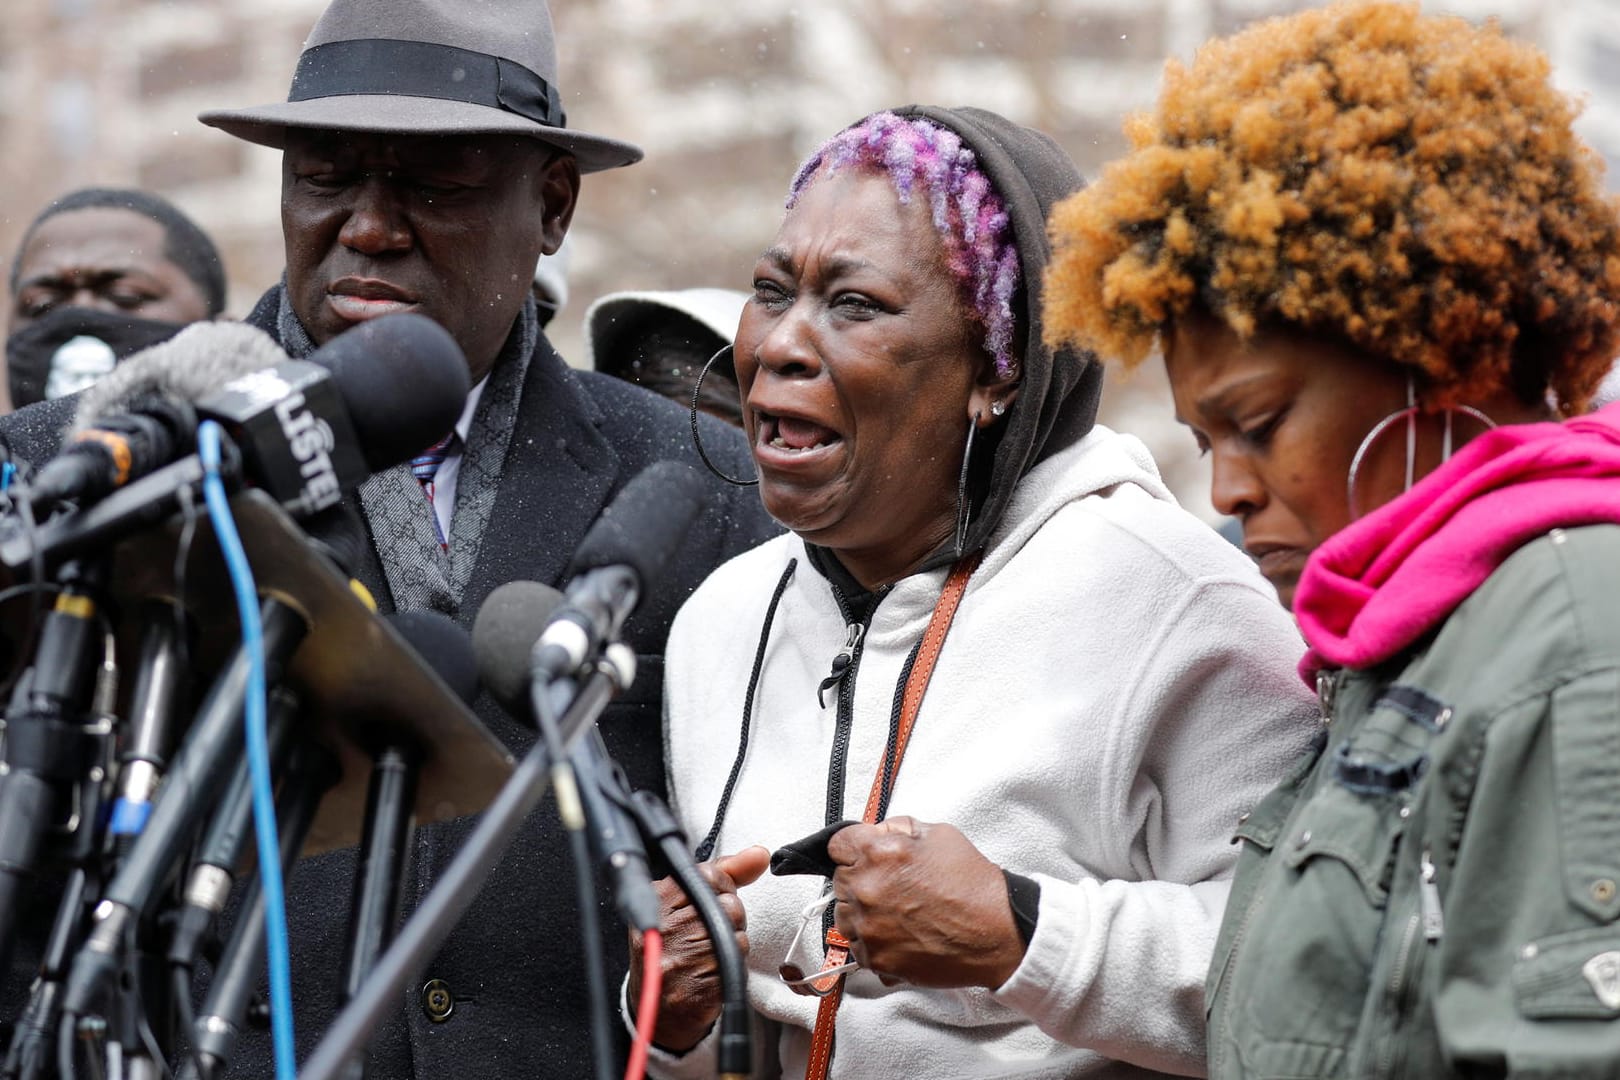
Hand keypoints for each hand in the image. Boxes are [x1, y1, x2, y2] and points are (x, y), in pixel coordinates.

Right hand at [627, 845, 769, 1052]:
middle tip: (708, 931)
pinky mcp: (700, 979)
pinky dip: (735, 959)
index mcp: (657, 900)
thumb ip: (726, 872)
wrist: (659, 1008)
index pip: (708, 874)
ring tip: (709, 950)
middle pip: (728, 902)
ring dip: (733, 938)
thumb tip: (760, 854)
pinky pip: (738, 954)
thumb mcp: (687, 902)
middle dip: (729, 915)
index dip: (721, 887)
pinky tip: (715, 967)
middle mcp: (666, 925)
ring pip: (736, 928)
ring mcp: (683, 954)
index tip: (712, 900)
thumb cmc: (675, 946)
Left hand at [826, 817, 1025, 989]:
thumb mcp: (938, 834)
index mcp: (878, 853)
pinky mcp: (875, 957)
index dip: (853, 848)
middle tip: (891, 887)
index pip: (838, 845)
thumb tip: (876, 833)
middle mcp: (866, 889)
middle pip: (839, 880)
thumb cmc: (972, 883)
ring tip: (895, 914)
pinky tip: (899, 935)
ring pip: (843, 915)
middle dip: (860, 879)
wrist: (996, 931)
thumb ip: (898, 829)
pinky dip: (872, 941)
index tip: (862, 856)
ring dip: (861, 912)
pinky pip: (857, 946)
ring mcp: (868, 926)